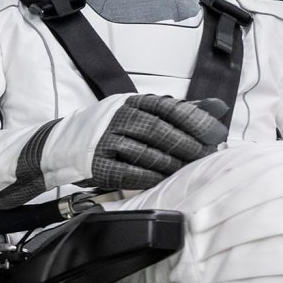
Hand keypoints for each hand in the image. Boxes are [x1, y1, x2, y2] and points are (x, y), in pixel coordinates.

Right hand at [43, 92, 228, 192]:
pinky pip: (127, 172)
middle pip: (157, 129)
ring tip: (188, 169)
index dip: (194, 120)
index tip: (216, 134)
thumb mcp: (142, 112)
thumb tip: (220, 107)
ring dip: (171, 162)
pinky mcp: (96, 164)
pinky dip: (148, 177)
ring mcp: (105, 141)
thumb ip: (181, 111)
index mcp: (132, 102)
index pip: (168, 107)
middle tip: (205, 155)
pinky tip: (163, 180)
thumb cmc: (112, 129)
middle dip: (186, 144)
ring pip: (144, 151)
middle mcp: (117, 118)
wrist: (61, 144)